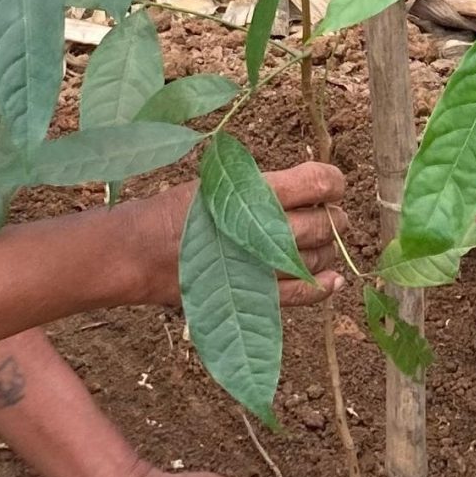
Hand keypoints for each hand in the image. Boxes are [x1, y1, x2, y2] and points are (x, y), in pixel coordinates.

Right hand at [122, 160, 346, 307]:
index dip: (333, 181)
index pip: (316, 183)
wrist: (142, 252)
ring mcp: (262, 266)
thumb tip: (300, 183)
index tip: (333, 183)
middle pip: (324, 223)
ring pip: (317, 257)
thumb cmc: (176, 211)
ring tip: (321, 241)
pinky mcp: (256, 296)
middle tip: (329, 213)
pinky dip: (324, 287)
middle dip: (334, 216)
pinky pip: (303, 295)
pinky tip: (333, 279)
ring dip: (327, 247)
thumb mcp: (216, 180)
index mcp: (253, 192)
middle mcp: (263, 230)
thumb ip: (258, 184)